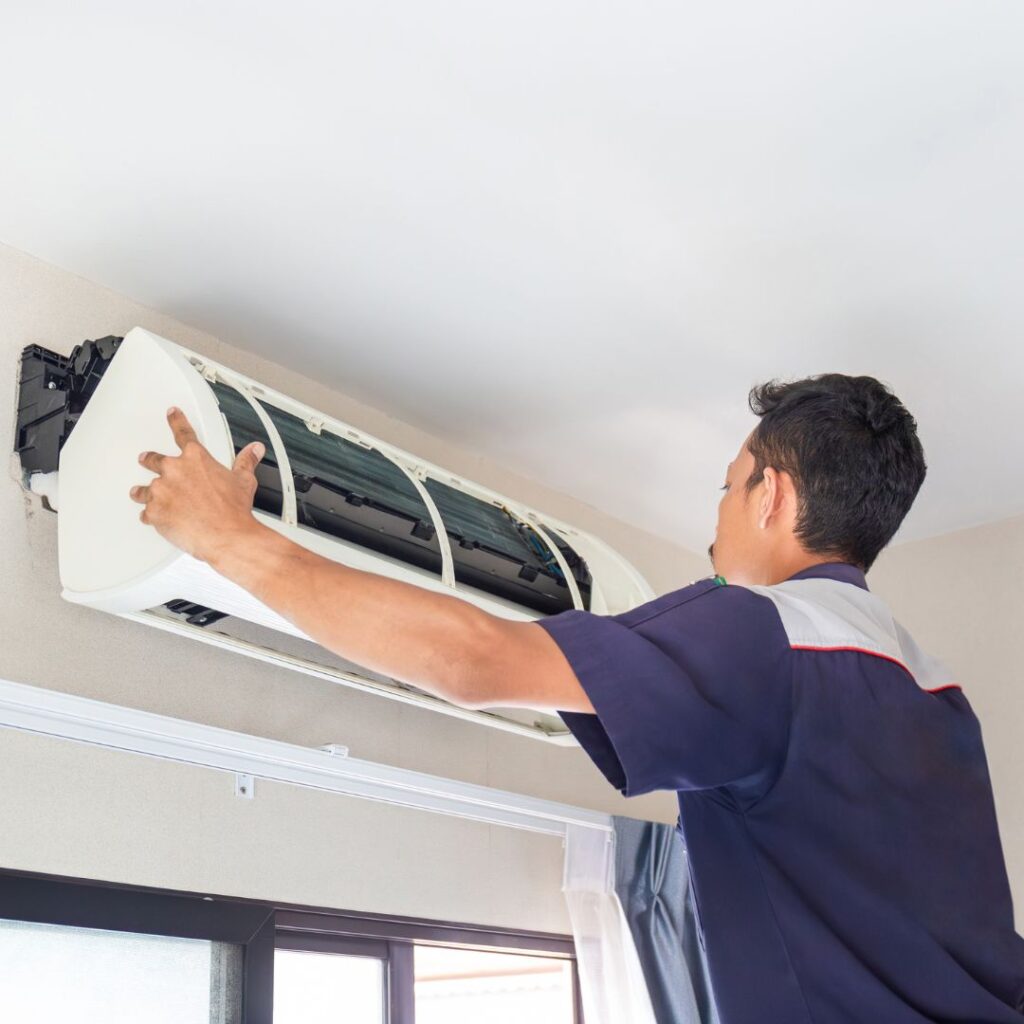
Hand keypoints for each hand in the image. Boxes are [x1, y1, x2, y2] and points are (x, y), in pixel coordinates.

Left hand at [130, 406, 265, 563]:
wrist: (226, 535)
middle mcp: (174, 471)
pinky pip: (146, 513)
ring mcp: (161, 491)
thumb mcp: (244, 481)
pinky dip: (150, 516)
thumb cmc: (233, 510)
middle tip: (146, 460)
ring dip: (143, 492)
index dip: (177, 420)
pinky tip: (153, 519)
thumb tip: (255, 450)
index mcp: (196, 459)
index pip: (183, 433)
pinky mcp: (154, 512)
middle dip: (149, 460)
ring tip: (141, 494)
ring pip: (144, 489)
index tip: (172, 413)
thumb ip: (246, 462)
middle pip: (154, 460)